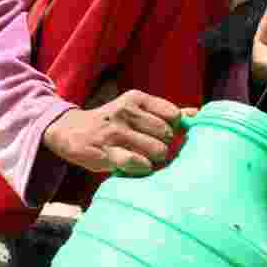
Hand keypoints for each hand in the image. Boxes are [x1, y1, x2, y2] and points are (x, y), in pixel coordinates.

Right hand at [43, 90, 195, 175]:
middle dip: (164, 145)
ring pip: (157, 150)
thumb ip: (165, 111)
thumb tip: (196, 113)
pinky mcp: (107, 153)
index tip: (162, 133)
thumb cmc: (112, 122)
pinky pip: (139, 164)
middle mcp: (126, 112)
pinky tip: (135, 165)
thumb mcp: (135, 109)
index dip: (173, 128)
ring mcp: (116, 132)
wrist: (70, 131)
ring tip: (143, 157)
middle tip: (150, 147)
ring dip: (154, 159)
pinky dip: (142, 168)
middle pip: (168, 134)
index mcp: (135, 99)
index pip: (173, 114)